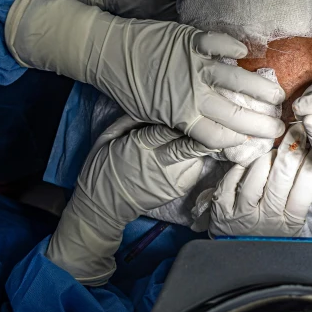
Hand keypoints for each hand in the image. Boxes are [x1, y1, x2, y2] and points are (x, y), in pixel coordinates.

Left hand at [5, 0, 285, 148]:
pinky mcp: (190, 41)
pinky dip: (233, 47)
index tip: (260, 142)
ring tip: (277, 94)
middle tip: (281, 124)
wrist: (107, 53)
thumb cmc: (129, 88)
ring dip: (260, 88)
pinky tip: (247, 53)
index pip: (220, 136)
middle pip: (235, 115)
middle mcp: (192, 95)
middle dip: (261, 122)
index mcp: (182, 117)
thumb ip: (184, 120)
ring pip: (236, 80)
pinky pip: (218, 43)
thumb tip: (212, 127)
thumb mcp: (155, 114)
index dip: (244, 141)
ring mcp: (193, 67)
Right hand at [46, 116, 212, 284]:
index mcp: (140, 145)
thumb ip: (130, 120)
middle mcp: (159, 162)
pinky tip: (188, 155)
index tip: (192, 107)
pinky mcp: (177, 190)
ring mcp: (171, 179)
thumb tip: (153, 107)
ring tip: (198, 135)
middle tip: (209, 121)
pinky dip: (195, 160)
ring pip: (197, 157)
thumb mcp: (108, 136)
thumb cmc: (102, 166)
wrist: (103, 204)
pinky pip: (194, 170)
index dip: (184, 118)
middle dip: (203, 133)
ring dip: (200, 145)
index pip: (170, 128)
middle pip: (191, 146)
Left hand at [210, 125, 311, 236]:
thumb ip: (298, 196)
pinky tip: (249, 164)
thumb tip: (309, 158)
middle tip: (298, 130)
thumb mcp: (290, 222)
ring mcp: (243, 214)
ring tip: (272, 152)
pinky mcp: (222, 209)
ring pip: (257, 174)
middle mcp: (267, 219)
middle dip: (292, 149)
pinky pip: (234, 177)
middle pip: (282, 177)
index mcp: (290, 223)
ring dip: (267, 157)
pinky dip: (243, 166)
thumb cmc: (270, 232)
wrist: (237, 253)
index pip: (305, 187)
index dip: (311, 162)